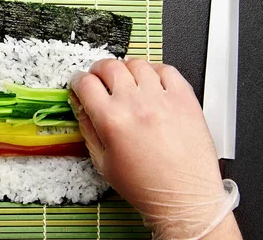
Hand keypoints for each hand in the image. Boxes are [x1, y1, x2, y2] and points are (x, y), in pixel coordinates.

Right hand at [70, 58, 239, 238]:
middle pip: (109, 66)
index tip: (79, 84)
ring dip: (126, 68)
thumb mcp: (103, 162)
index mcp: (111, 120)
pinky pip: (167, 69)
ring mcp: (162, 99)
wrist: (184, 198)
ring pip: (136, 63)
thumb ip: (87, 128)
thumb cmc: (145, 186)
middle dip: (98, 70)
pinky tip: (151, 83)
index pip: (86, 83)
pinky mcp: (185, 99)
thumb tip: (79, 104)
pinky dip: (154, 70)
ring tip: (126, 80)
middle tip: (99, 79)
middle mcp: (136, 104)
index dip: (77, 81)